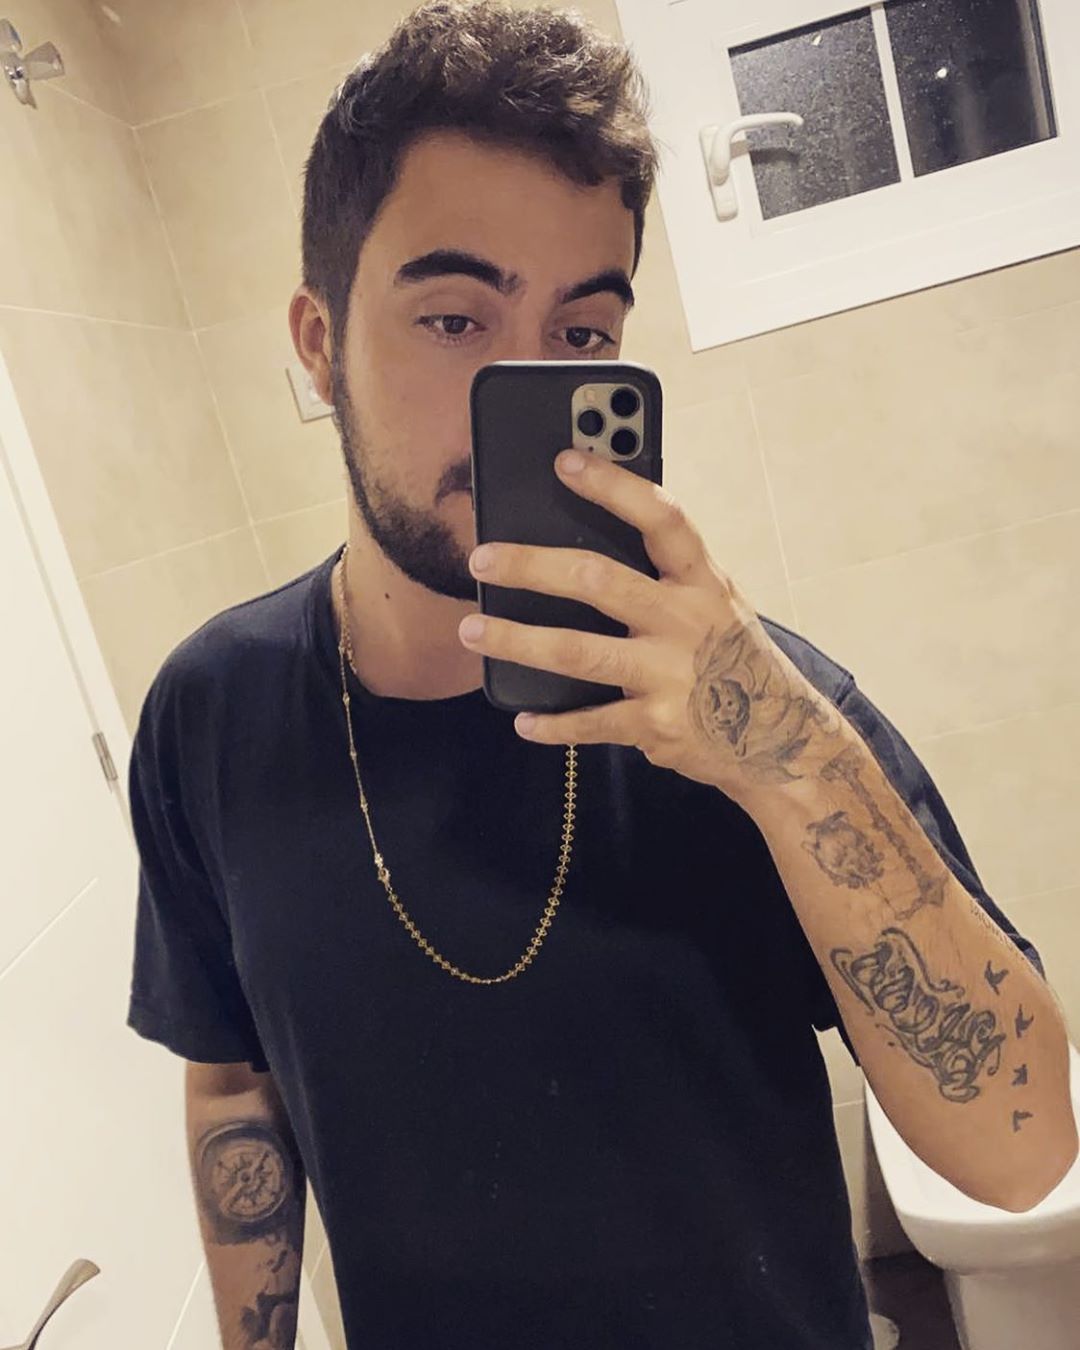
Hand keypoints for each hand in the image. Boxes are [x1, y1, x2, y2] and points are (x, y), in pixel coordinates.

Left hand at [458, 449, 851, 803]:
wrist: (780, 738)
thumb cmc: (731, 656)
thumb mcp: (714, 603)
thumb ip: (663, 575)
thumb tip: (579, 537)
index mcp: (703, 580)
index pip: (660, 518)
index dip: (614, 485)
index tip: (565, 460)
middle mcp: (686, 621)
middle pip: (599, 581)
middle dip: (532, 567)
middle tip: (482, 559)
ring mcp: (670, 675)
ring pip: (579, 651)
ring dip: (518, 640)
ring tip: (472, 630)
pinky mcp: (657, 725)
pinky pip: (591, 722)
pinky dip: (554, 725)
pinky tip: (522, 720)